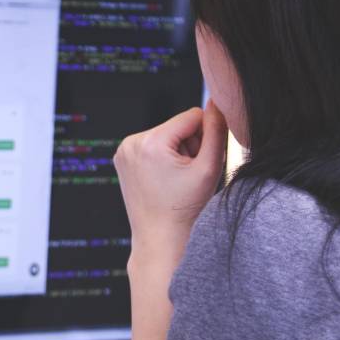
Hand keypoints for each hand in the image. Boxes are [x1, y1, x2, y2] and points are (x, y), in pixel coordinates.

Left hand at [114, 101, 228, 267]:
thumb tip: (218, 101)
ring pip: (166, 135)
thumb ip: (217, 130)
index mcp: (150, 142)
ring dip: (177, 152)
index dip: (205, 136)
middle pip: (177, 126)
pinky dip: (163, 158)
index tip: (201, 161)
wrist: (160, 237)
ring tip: (175, 180)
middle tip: (187, 175)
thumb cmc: (185, 208)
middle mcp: (131, 142)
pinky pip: (152, 145)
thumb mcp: (209, 167)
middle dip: (189, 145)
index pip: (192, 116)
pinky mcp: (122, 159)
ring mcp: (123, 151)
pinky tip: (164, 180)